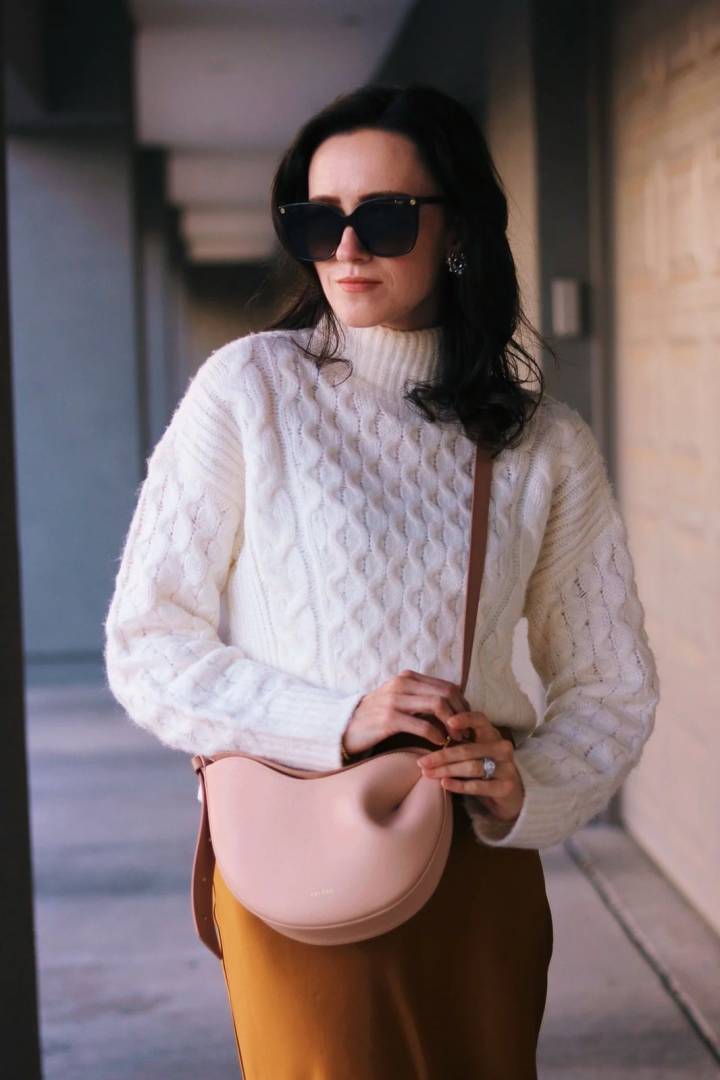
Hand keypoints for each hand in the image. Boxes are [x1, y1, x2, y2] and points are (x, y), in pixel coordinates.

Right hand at [341, 669, 470, 758]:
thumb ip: (422, 699)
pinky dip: (436, 735)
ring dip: (452, 725)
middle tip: (466, 732)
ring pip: (437, 705)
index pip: (447, 686)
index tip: (467, 722)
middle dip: (461, 714)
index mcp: (408, 677)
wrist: (346, 727)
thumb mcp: (400, 701)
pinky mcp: (389, 718)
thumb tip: (454, 707)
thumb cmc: (377, 717)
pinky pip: (422, 725)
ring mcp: (395, 699)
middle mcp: (402, 683)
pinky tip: (439, 744)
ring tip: (455, 739)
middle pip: (446, 693)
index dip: (463, 704)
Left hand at [415, 710, 523, 823]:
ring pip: (472, 767)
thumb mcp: (474, 750)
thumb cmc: (484, 766)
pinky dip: (459, 785)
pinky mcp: (505, 787)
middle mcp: (502, 748)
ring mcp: (506, 768)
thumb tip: (427, 732)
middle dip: (442, 756)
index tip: (448, 721)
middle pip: (468, 749)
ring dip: (447, 771)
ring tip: (428, 773)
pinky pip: (478, 786)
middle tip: (422, 761)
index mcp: (492, 734)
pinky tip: (444, 784)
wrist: (509, 793)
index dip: (465, 719)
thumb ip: (458, 740)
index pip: (480, 720)